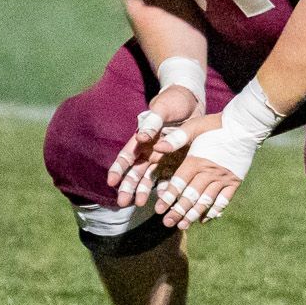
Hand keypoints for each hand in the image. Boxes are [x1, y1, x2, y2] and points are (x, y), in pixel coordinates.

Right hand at [106, 83, 203, 207]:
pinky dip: (167, 187)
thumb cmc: (173, 101)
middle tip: (123, 202)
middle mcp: (150, 150)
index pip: (127, 156)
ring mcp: (164, 157)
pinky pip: (171, 177)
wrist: (193, 101)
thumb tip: (140, 137)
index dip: (118, 169)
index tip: (111, 181)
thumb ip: (153, 122)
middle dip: (128, 187)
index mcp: (143, 138)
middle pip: (136, 171)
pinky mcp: (178, 161)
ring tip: (140, 204)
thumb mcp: (163, 108)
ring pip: (150, 177)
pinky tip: (166, 198)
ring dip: (144, 190)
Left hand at [151, 80, 283, 227]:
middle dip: (178, 211)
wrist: (245, 125)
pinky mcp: (235, 181)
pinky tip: (205, 219)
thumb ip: (176, 138)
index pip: (179, 183)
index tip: (158, 209)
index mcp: (196, 160)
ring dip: (194, 215)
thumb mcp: (193, 127)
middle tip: (167, 223)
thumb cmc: (215, 125)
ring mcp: (223, 178)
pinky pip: (224, 201)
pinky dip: (214, 211)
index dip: (168, 197)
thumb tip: (158, 147)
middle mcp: (209, 172)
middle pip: (191, 196)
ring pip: (206, 201)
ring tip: (183, 225)